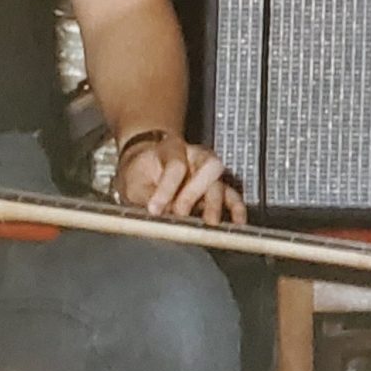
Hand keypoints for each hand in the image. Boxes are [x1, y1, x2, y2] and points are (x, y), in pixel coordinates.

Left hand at [116, 134, 246, 224]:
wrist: (148, 167)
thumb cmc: (141, 173)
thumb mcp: (133, 183)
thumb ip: (145, 198)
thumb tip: (160, 216)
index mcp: (172, 148)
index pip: (176, 165)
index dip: (166, 189)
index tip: (154, 209)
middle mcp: (196, 156)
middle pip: (207, 166)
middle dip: (195, 191)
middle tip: (182, 212)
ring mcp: (208, 171)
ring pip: (220, 182)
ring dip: (214, 204)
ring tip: (209, 222)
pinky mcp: (217, 187)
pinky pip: (231, 196)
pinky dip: (235, 209)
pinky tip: (237, 221)